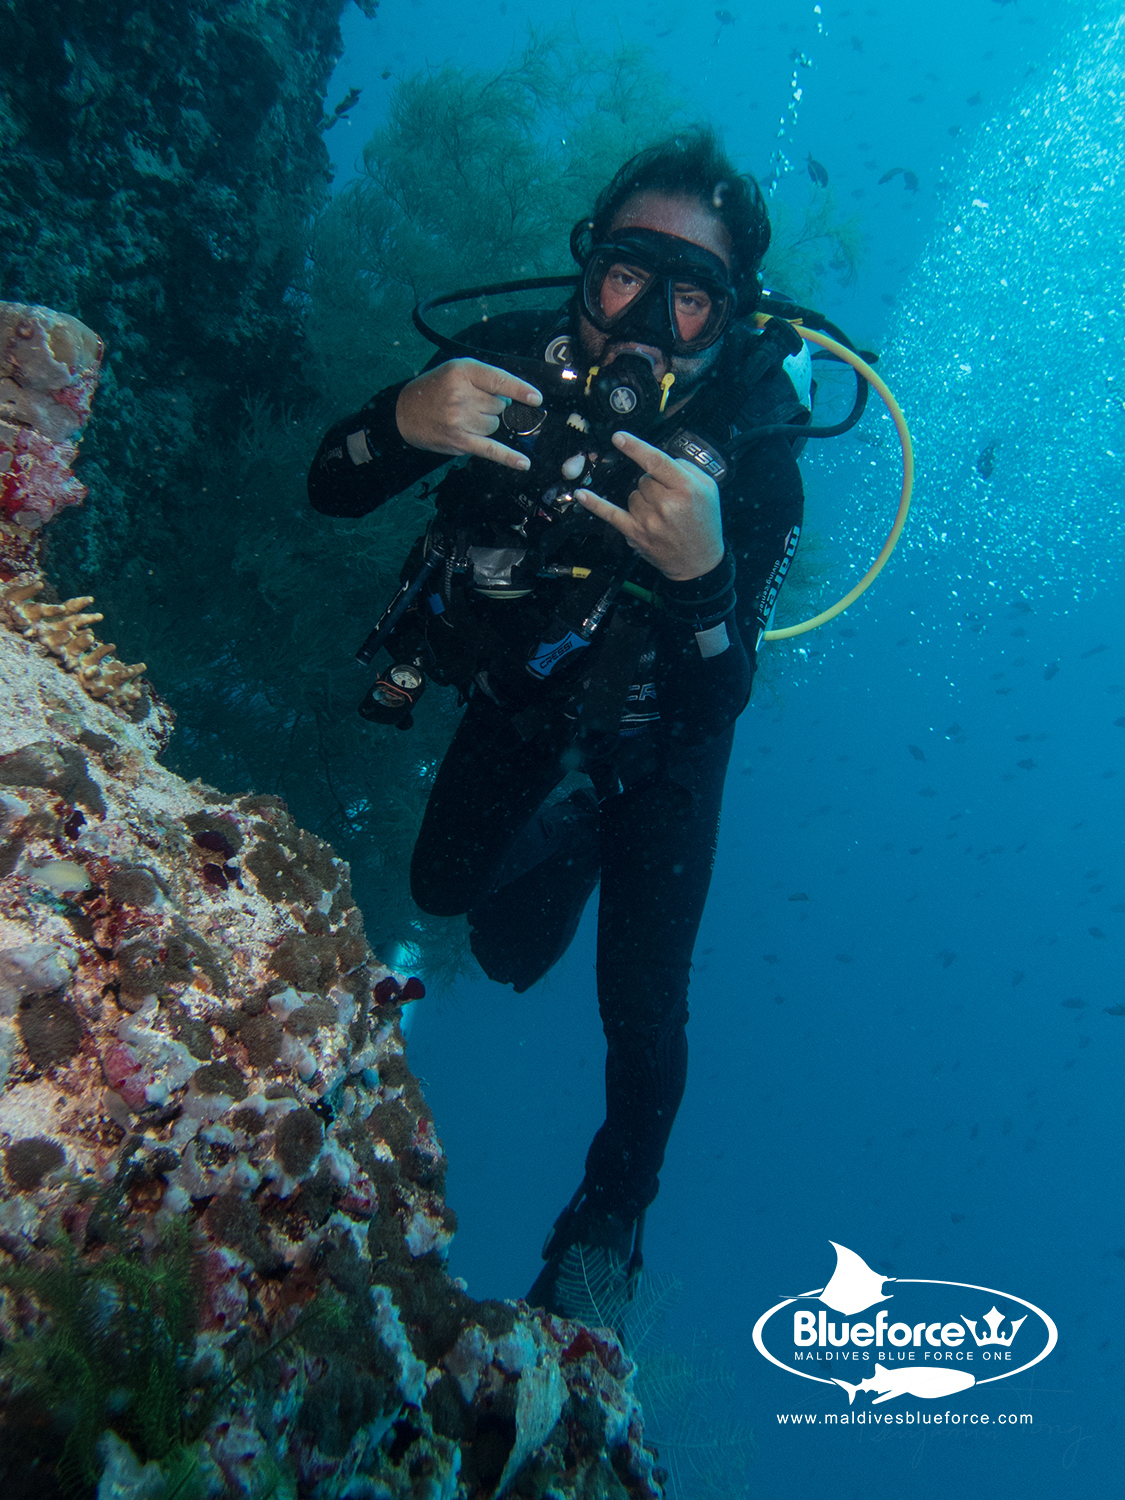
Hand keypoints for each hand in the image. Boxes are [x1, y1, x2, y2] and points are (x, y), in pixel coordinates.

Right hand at [395, 358, 541, 470]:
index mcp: (463, 372)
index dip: (520, 390)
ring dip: (486, 424)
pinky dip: (508, 457)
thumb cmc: (434, 389)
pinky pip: (491, 449)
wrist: (404, 412)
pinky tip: (523, 463)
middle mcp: (461, 394)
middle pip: (499, 405)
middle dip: (491, 406)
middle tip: (470, 403)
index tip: (536, 398)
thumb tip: (514, 398)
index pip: (499, 380)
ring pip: (495, 425)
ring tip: (464, 417)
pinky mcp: (460, 441)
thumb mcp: (456, 370)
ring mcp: (460, 419)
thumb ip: (484, 378)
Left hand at [576, 430, 724, 580]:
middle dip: (654, 484)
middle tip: (669, 500)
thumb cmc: (704, 523)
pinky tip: (581, 494)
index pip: (656, 462)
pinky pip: (611, 514)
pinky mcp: (636, 533)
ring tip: (660, 514)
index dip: (636, 448)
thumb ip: (686, 468)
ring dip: (642, 499)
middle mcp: (666, 505)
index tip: (618, 437)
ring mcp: (649, 521)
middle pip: (643, 479)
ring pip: (632, 494)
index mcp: (686, 489)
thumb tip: (659, 458)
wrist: (699, 561)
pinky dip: (595, 504)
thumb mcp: (709, 489)